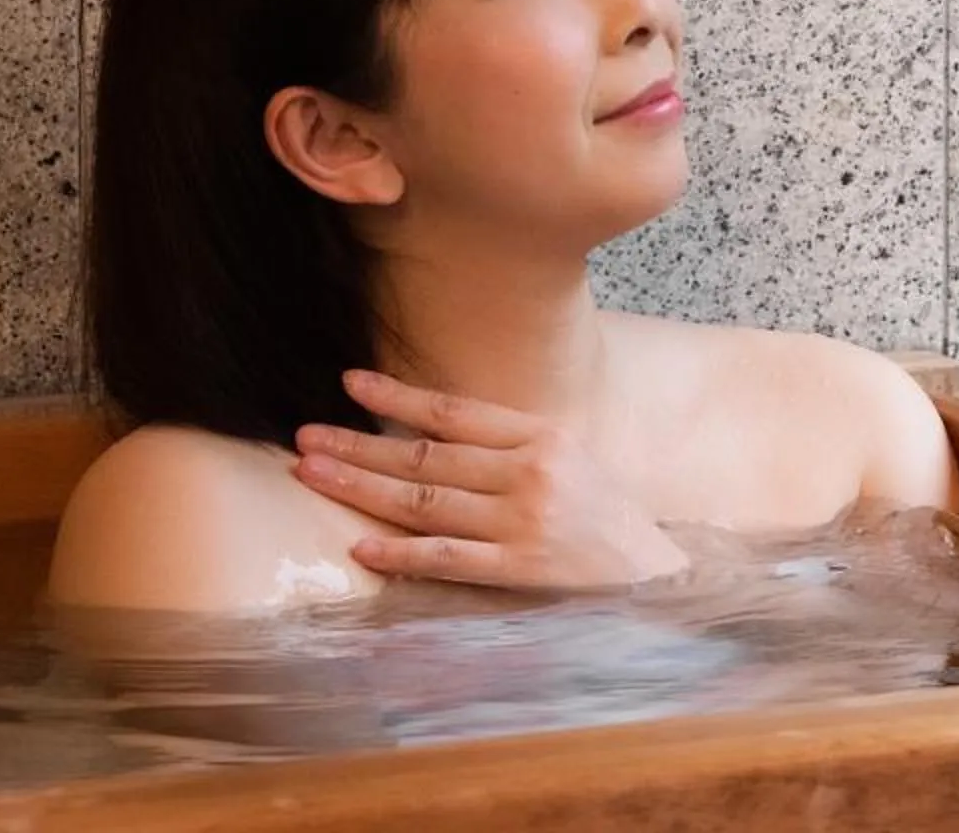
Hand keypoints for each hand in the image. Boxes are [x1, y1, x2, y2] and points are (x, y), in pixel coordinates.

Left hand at [290, 369, 689, 591]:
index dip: (397, 397)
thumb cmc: (604, 514)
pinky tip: (360, 545)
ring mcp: (521, 523)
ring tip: (312, 474)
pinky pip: (447, 558)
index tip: (349, 384)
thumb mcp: (569, 459)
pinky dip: (401, 552)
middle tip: (306, 436)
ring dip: (361, 487)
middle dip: (359, 444)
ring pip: (425, 502)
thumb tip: (431, 431)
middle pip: (426, 455)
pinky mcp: (518, 570)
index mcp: (541, 436)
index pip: (454, 411)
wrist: (653, 574)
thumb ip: (508, 446)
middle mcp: (529, 473)